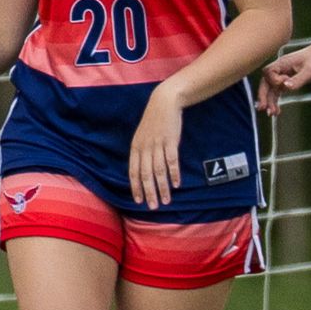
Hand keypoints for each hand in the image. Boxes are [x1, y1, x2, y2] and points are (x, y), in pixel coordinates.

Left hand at [128, 83, 184, 209]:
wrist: (164, 102)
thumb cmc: (154, 121)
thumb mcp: (143, 136)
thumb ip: (142, 152)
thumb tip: (143, 169)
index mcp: (135, 148)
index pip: (133, 172)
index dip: (135, 187)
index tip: (138, 200)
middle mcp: (144, 148)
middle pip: (145, 175)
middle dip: (148, 192)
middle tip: (153, 207)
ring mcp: (157, 144)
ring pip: (158, 171)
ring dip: (162, 187)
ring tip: (166, 200)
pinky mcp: (170, 141)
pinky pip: (171, 161)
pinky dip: (173, 173)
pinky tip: (176, 184)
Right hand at [258, 39, 310, 114]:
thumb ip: (298, 79)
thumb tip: (285, 87)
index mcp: (282, 63)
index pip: (269, 73)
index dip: (273, 81)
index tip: (284, 85)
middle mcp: (279, 69)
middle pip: (266, 83)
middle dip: (264, 96)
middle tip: (263, 108)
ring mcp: (282, 74)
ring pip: (271, 89)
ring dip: (270, 101)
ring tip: (272, 114)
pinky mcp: (287, 80)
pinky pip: (277, 91)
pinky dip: (276, 100)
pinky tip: (277, 110)